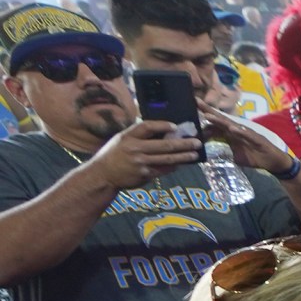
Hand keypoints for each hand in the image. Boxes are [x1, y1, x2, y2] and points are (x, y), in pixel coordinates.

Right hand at [85, 120, 200, 189]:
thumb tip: (163, 131)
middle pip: (164, 145)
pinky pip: (163, 169)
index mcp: (128, 136)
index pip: (147, 127)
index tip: (175, 126)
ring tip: (195, 154)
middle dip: (183, 143)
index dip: (162, 125)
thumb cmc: (115, 154)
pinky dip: (174, 166)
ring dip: (183, 156)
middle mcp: (134, 148)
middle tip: (196, 142)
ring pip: (167, 159)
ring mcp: (140, 163)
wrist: (103, 174)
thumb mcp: (122, 140)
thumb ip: (139, 135)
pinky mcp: (145, 174)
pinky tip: (182, 163)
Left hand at [199, 109, 295, 177]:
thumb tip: (210, 151)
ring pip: (232, 125)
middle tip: (196, 102)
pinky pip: (248, 135)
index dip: (204, 116)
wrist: (274, 162)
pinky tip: (233, 129)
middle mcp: (238, 130)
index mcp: (232, 133)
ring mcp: (248, 133)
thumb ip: (224, 150)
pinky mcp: (258, 139)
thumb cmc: (255, 157)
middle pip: (221, 119)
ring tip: (208, 116)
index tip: (191, 109)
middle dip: (209, 110)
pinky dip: (240, 132)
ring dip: (220, 120)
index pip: (216, 123)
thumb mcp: (235, 155)